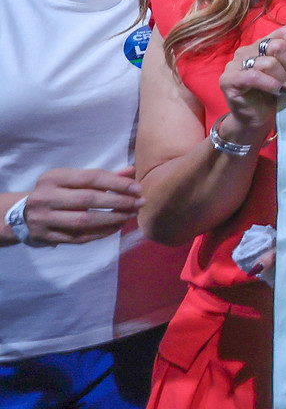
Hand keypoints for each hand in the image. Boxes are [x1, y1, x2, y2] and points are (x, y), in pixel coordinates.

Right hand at [19, 166, 141, 244]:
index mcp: (53, 177)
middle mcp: (45, 197)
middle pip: (88, 200)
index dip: (117, 183)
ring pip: (84, 221)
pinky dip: (102, 232)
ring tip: (130, 215)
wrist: (22, 213)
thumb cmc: (56, 192)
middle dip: (118, 202)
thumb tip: (133, 171)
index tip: (137, 188)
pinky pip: (79, 237)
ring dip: (112, 219)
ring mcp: (44, 219)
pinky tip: (116, 227)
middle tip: (139, 203)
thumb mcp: (72, 180)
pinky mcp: (46, 236)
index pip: (90, 178)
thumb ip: (103, 177)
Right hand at [218, 25, 285, 134]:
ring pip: (269, 63)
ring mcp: (236, 63)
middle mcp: (249, 49)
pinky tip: (281, 92)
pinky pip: (254, 77)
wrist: (255, 119)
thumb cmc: (275, 96)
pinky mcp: (228, 79)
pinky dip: (272, 84)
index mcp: (265, 43)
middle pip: (278, 45)